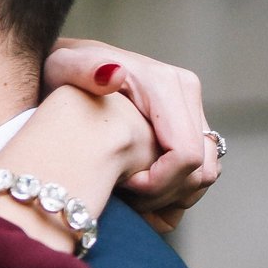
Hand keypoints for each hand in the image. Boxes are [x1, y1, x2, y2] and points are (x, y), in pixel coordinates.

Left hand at [43, 38, 220, 234]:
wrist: (72, 72)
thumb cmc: (63, 74)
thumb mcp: (62, 68)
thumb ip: (82, 69)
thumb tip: (114, 74)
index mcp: (165, 84)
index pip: (185, 154)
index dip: (158, 183)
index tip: (124, 185)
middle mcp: (186, 94)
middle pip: (200, 168)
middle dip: (166, 195)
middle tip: (126, 198)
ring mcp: (191, 111)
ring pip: (205, 174)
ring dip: (174, 197)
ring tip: (131, 197)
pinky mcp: (190, 126)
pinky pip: (200, 172)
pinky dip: (177, 192)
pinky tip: (141, 196)